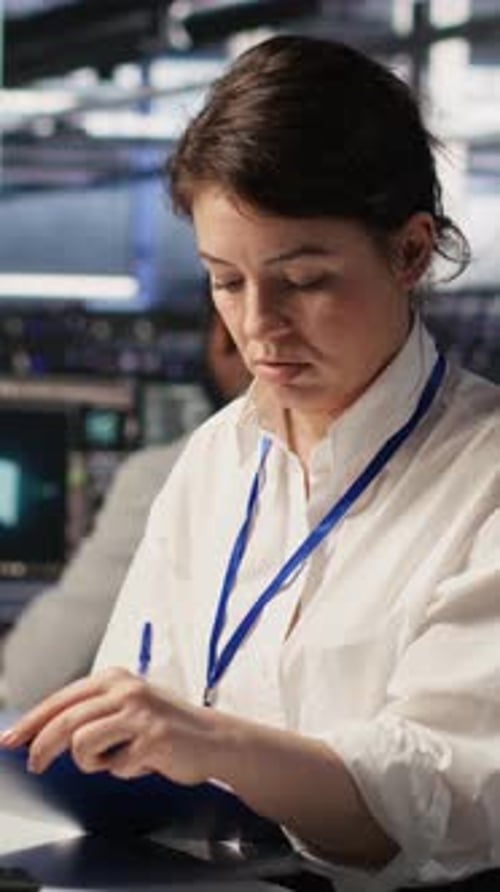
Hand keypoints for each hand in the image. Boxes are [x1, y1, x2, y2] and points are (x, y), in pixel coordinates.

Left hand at [0, 667, 217, 783]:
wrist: (214, 738)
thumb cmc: (165, 726)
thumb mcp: (127, 706)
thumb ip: (93, 713)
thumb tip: (43, 735)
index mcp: (114, 677)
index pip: (61, 699)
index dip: (32, 722)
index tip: (11, 740)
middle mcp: (125, 688)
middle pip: (65, 720)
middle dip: (42, 747)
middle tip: (35, 766)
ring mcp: (139, 711)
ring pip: (82, 743)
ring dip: (93, 762)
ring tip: (115, 759)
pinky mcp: (152, 737)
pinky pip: (116, 764)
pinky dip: (124, 770)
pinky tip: (143, 762)